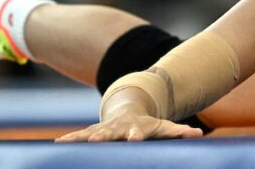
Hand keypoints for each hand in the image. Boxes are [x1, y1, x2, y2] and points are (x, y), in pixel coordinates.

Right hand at [55, 108, 203, 142]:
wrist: (130, 109)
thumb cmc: (150, 125)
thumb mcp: (165, 127)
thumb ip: (179, 132)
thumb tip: (198, 133)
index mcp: (138, 127)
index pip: (139, 131)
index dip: (136, 135)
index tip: (133, 139)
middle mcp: (119, 127)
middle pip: (112, 132)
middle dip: (104, 136)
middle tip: (97, 140)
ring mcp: (105, 128)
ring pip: (91, 132)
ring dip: (81, 138)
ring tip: (65, 143)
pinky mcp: (94, 131)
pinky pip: (79, 136)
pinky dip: (70, 140)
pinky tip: (56, 144)